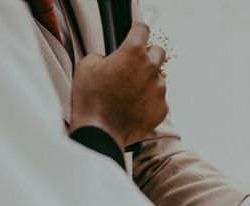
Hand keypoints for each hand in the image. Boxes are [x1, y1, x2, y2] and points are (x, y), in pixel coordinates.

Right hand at [70, 22, 167, 148]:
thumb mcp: (87, 66)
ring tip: (129, 94)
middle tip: (136, 64)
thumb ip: (103, 56)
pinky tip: (134, 108)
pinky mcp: (162, 109)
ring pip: (159, 79)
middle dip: (148, 54)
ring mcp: (159, 90)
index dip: (138, 29)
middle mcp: (151, 69)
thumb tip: (109, 60)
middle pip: (159, 52)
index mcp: (133, 53)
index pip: (143, 30)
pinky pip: (158, 100)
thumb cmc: (91, 99)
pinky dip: (149, 102)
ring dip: (147, 82)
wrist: (101, 131)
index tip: (136, 32)